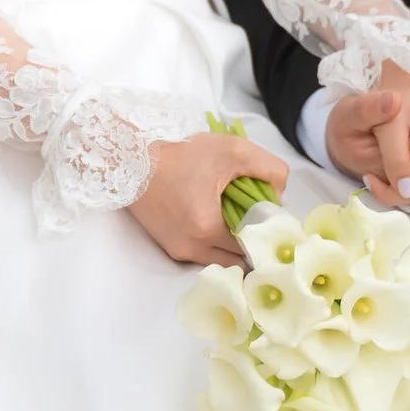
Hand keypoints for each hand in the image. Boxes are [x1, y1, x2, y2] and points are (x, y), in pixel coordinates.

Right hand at [129, 130, 288, 267]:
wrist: (131, 159)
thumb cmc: (180, 154)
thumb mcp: (232, 150)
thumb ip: (268, 168)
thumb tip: (278, 194)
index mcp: (207, 228)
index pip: (253, 244)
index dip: (268, 231)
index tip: (274, 216)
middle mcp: (192, 248)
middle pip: (239, 260)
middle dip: (254, 243)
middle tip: (260, 220)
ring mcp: (179, 251)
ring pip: (222, 260)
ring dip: (235, 245)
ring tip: (239, 220)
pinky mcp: (170, 247)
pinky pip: (204, 254)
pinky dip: (216, 242)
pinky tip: (219, 220)